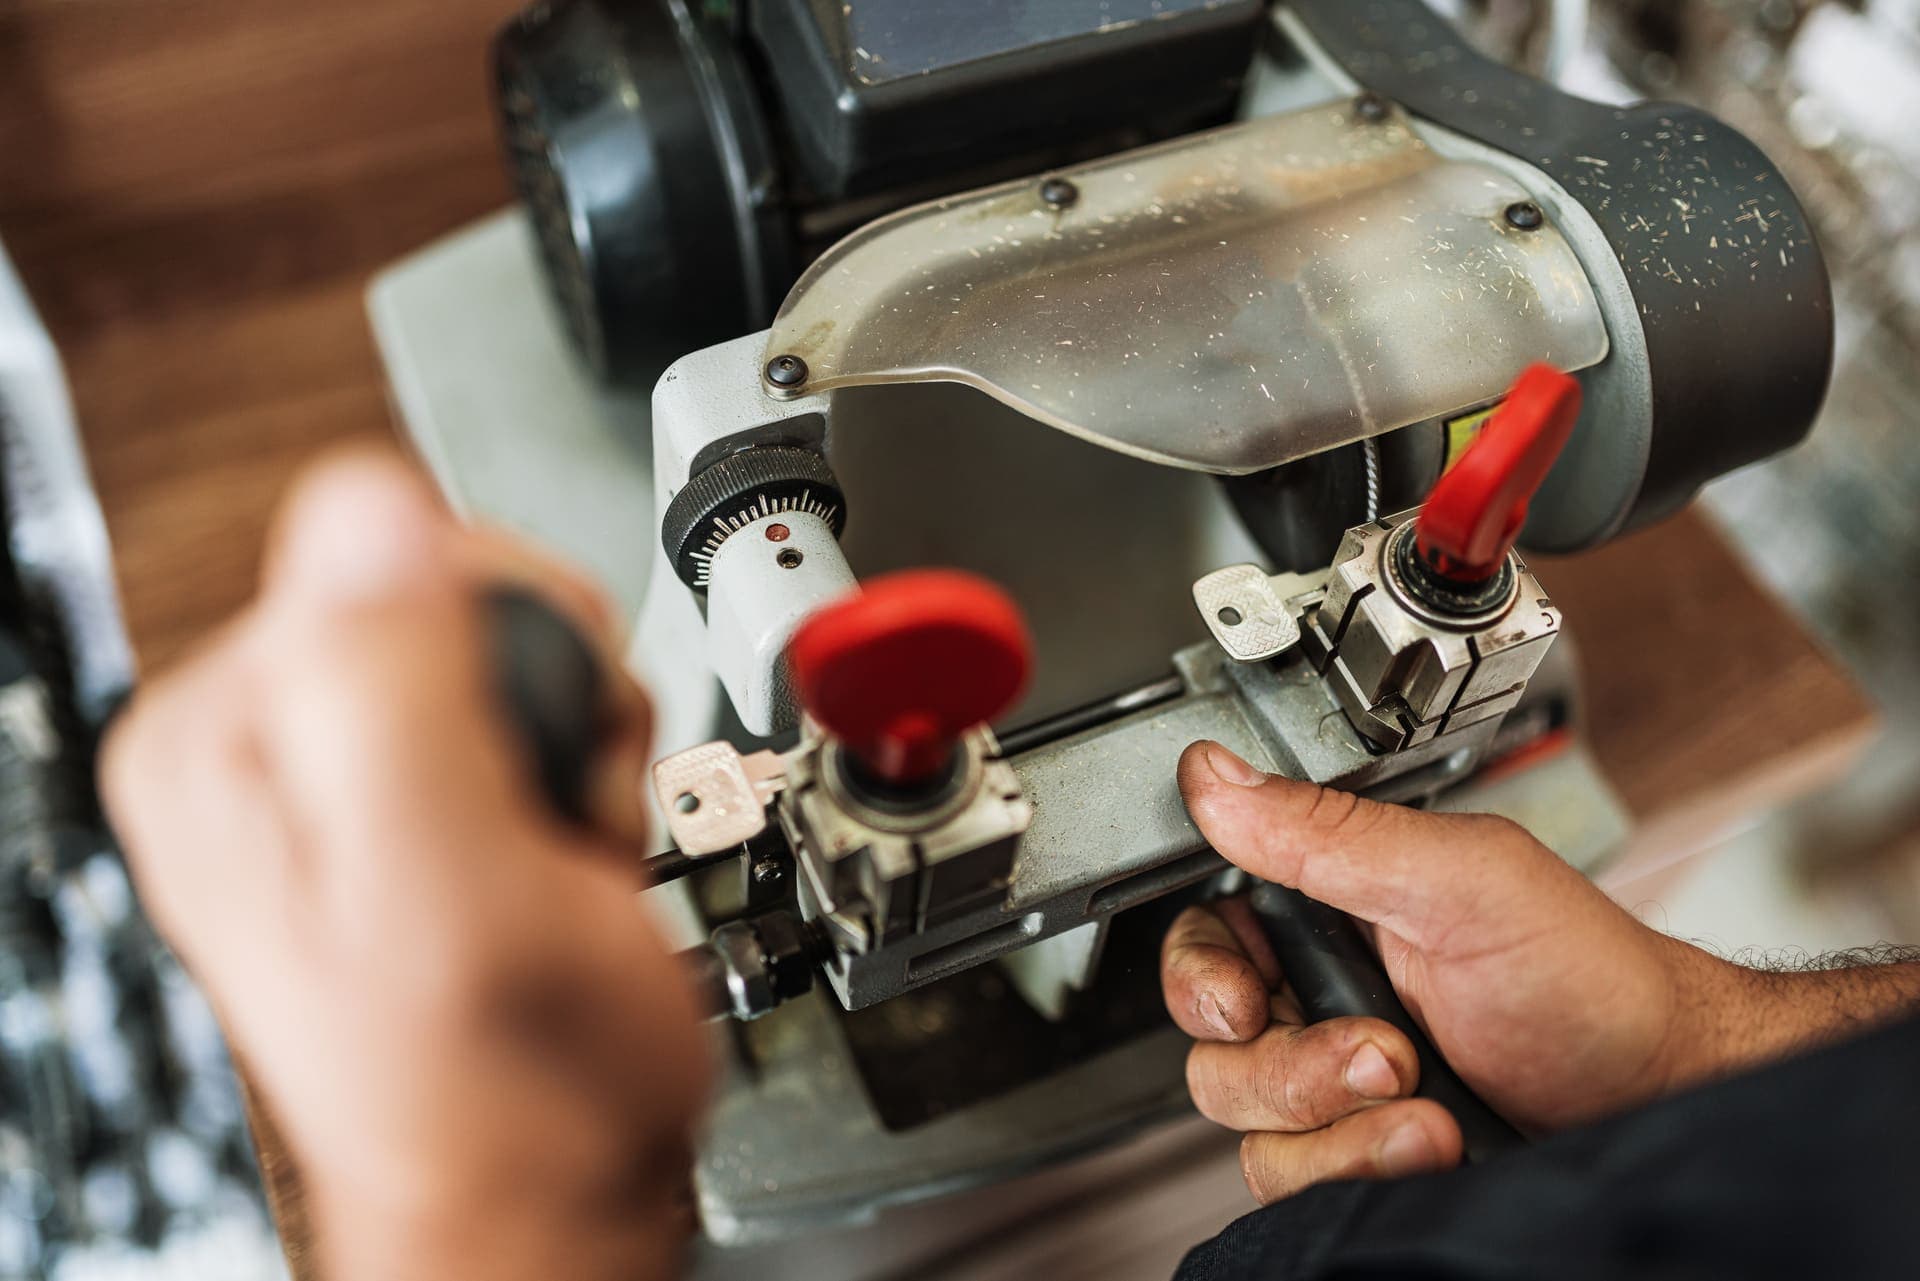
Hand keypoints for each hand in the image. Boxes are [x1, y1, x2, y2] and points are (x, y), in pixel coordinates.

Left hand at [102, 453, 706, 1280]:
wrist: (552, 1185)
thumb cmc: (511, 1088)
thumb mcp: (454, 890)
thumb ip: (395, 695)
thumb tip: (371, 511)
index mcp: (221, 742)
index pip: (392, 546)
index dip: (513, 641)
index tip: (528, 754)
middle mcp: (263, 740)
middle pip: (459, 583)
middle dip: (554, 687)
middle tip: (551, 804)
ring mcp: (338, 762)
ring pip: (511, 635)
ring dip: (578, 728)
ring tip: (561, 836)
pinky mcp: (411, 785)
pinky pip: (530, 692)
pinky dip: (584, 759)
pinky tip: (565, 843)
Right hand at [1161, 740, 1769, 1204]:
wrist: (1661, 1094)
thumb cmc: (1589, 981)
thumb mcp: (1459, 881)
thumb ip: (1329, 832)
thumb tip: (1216, 780)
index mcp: (1330, 909)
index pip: (1206, 935)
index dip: (1204, 976)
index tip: (1246, 1003)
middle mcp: (1322, 995)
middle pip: (1216, 1043)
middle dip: (1294, 1063)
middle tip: (1382, 1051)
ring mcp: (1338, 1082)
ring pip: (1248, 1120)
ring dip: (1338, 1123)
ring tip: (1426, 1105)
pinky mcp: (1360, 1151)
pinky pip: (1292, 1177)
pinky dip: (1357, 1169)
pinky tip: (1427, 1145)